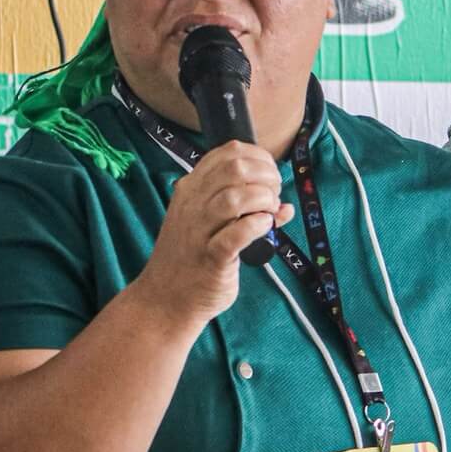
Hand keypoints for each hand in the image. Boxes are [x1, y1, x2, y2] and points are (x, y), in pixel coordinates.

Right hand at [135, 142, 292, 323]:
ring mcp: (199, 230)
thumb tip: (285, 206)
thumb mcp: (210, 224)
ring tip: (270, 211)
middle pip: (235, 169)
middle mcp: (193, 204)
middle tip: (274, 196)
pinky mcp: (211, 258)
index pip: (228, 152)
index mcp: (191, 188)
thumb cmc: (193, 257)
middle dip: (266, 176)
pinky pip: (237, 234)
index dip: (259, 158)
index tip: (270, 176)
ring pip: (235, 197)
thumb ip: (245, 209)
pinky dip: (257, 225)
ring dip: (263, 199)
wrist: (165, 298)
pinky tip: (265, 227)